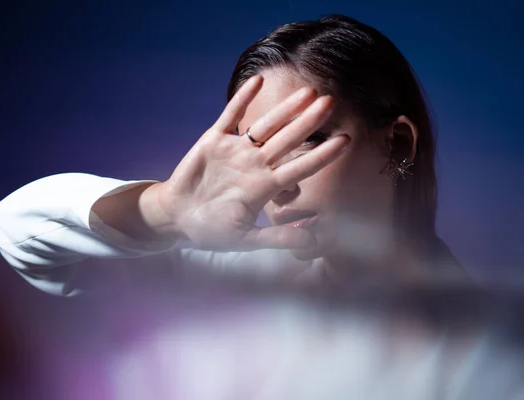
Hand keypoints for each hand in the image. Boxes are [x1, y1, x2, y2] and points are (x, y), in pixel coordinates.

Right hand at [145, 75, 348, 250]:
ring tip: (308, 91)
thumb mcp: (245, 240)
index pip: (300, 168)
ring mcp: (236, 151)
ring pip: (265, 125)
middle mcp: (256, 165)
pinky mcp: (214, 140)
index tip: (345, 141)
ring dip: (286, 109)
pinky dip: (242, 99)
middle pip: (288, 139)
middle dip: (309, 122)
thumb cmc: (211, 231)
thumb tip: (311, 244)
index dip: (322, 155)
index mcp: (265, 187)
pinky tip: (259, 81)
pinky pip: (231, 116)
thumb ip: (276, 238)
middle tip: (332, 102)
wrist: (177, 218)